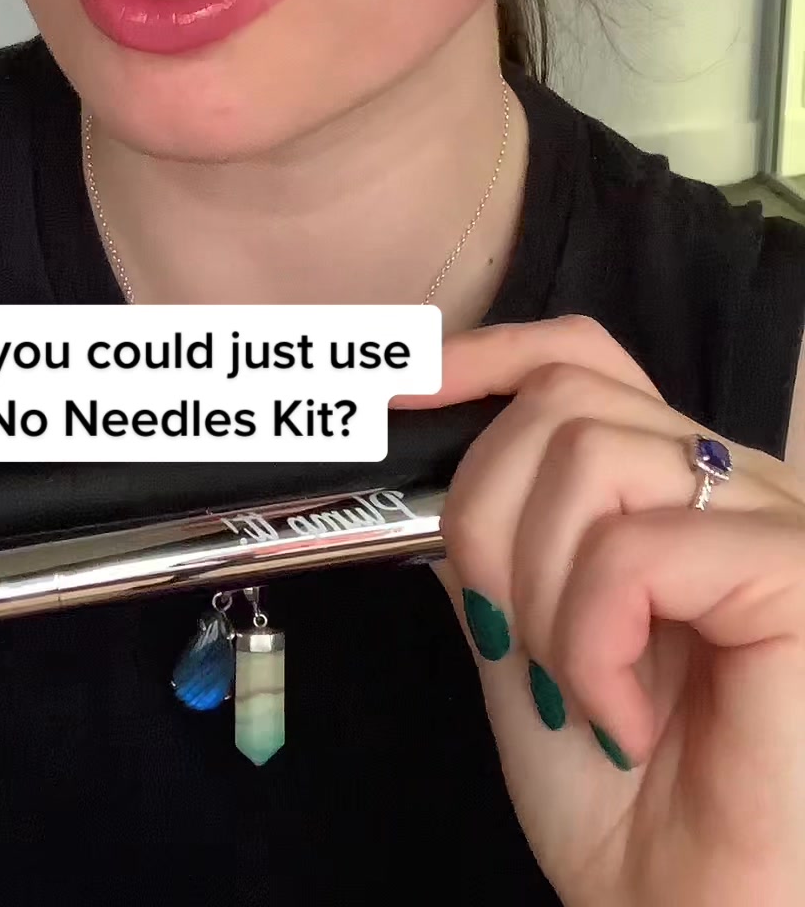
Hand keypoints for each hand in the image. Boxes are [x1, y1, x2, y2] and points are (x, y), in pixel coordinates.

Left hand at [396, 317, 804, 906]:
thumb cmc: (627, 810)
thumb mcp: (524, 648)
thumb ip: (490, 547)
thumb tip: (428, 458)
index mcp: (674, 490)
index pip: (583, 357)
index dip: (485, 356)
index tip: (400, 394)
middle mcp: (734, 484)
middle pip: (565, 397)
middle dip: (485, 509)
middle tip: (497, 629)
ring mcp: (772, 519)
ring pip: (590, 452)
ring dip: (538, 585)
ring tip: (569, 684)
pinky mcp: (794, 573)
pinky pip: (640, 547)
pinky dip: (593, 637)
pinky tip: (622, 716)